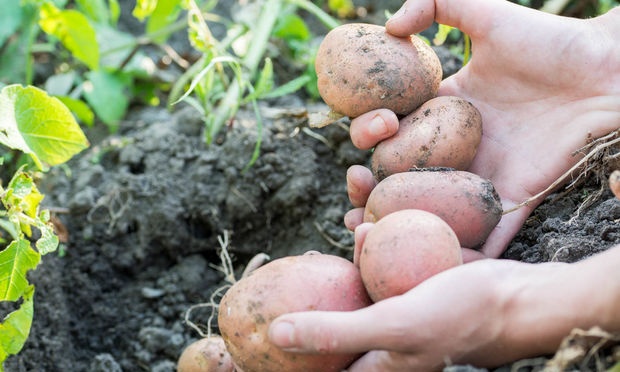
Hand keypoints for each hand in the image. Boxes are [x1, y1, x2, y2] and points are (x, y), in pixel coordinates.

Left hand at [268, 245, 619, 370]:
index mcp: (369, 364)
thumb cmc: (460, 319)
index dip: (285, 339)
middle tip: (292, 258)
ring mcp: (393, 310)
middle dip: (307, 288)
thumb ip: (335, 332)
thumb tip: (275, 334)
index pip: (315, 358)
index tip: (255, 316)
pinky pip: (378, 261)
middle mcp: (378, 341)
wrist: (518, 296)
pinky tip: (363, 215)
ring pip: (353, 281)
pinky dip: (369, 240)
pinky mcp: (408, 284)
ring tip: (339, 220)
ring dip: (340, 254)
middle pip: (329, 314)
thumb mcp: (393, 326)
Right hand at [344, 0, 619, 259]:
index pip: (392, 128)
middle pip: (398, 174)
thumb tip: (388, 25)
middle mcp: (455, 148)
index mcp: (442, 110)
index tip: (378, 124)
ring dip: (393, 222)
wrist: (607, 71)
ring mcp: (480, 177)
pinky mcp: (511, 201)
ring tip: (363, 227)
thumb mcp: (486, 11)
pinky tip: (420, 259)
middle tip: (357, 181)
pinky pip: (481, 234)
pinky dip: (454, 251)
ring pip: (428, 208)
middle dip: (367, 184)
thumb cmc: (550, 40)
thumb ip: (434, 4)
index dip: (370, 131)